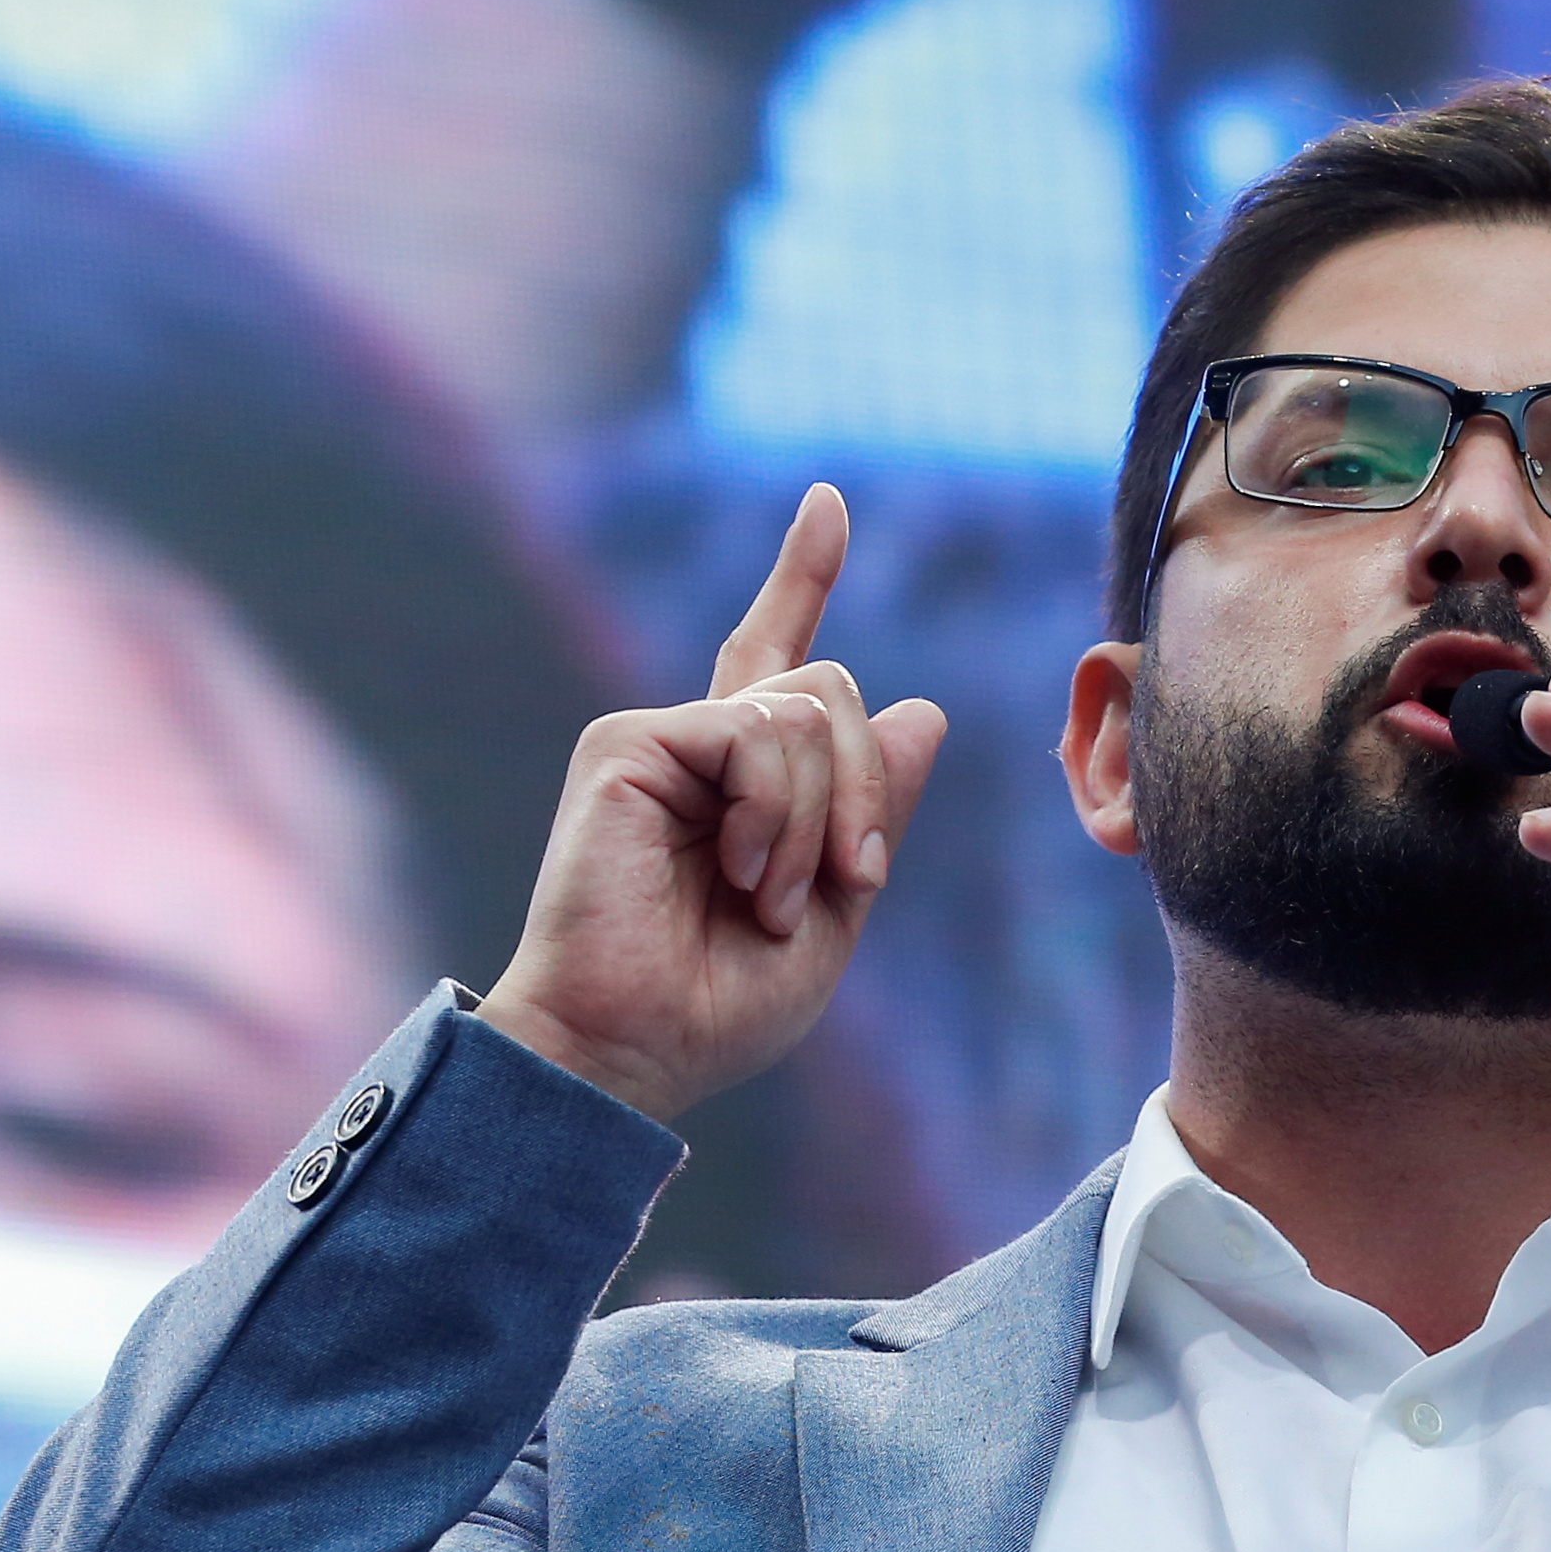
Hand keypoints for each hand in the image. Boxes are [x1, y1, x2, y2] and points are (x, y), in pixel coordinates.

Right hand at [479, 485, 944, 1122]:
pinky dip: (776, 811)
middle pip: (832, 688)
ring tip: (767, 898)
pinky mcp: (628, 743)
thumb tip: (922, 709)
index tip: (828, 503)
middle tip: (848, 882)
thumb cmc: (719, 1003)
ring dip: (819, 820)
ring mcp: (660, 738)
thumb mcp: (834, 908)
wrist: (633, 1048)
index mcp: (744, 780)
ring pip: (807, 710)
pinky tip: (738, 871)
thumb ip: (875, 812)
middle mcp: (699, 743)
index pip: (779, 660)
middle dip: (869, 790)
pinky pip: (757, 730)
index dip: (802, 575)